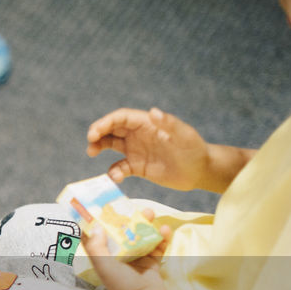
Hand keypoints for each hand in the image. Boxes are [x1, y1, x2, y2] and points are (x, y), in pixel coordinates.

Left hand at [81, 209, 172, 289]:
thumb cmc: (120, 284)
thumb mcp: (103, 265)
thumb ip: (96, 247)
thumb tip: (95, 226)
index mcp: (104, 257)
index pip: (98, 236)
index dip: (100, 222)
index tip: (104, 206)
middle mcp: (118, 257)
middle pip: (123, 233)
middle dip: (129, 219)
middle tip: (138, 208)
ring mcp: (135, 259)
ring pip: (141, 237)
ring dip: (146, 225)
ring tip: (152, 214)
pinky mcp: (151, 263)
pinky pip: (156, 247)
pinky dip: (161, 238)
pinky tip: (165, 230)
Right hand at [86, 107, 209, 190]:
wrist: (200, 171)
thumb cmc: (194, 149)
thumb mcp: (184, 135)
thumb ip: (169, 123)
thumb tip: (153, 111)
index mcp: (146, 124)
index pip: (121, 118)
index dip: (106, 123)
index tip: (95, 132)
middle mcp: (138, 135)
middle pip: (111, 129)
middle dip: (97, 133)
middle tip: (90, 143)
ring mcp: (135, 151)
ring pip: (110, 145)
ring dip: (99, 147)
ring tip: (91, 153)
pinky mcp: (137, 167)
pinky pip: (119, 167)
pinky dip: (113, 172)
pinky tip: (115, 177)